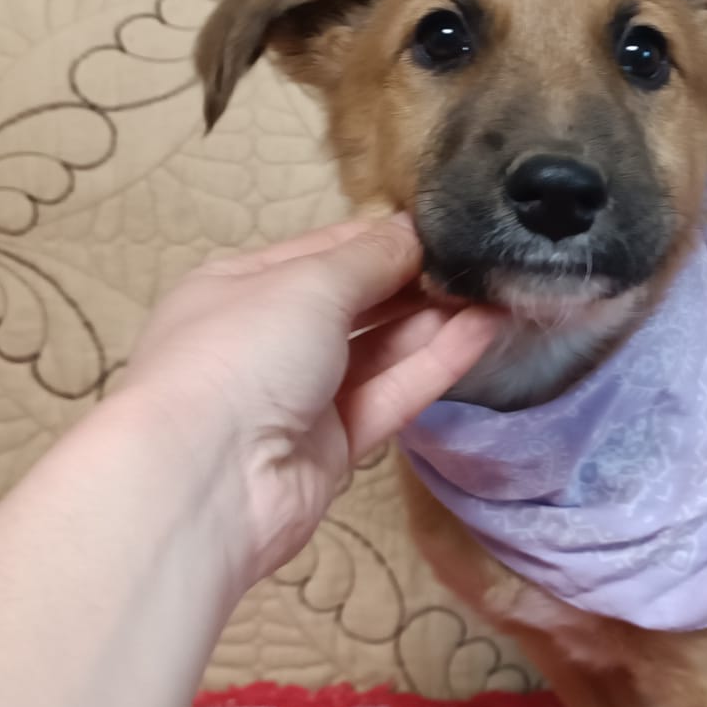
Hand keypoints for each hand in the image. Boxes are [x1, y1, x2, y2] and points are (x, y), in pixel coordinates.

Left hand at [116, 215, 498, 586]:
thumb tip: (413, 234)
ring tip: (498, 288)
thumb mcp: (306, 285)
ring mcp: (301, 396)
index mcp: (241, 285)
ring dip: (435, 320)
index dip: (383, 238)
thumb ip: (370, 259)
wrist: (207, 481)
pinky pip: (391, 394)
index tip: (446, 224)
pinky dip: (434, 363)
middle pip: (356, 301)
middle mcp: (269, 338)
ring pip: (379, 350)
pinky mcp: (334, 446)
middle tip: (483, 259)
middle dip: (415, 280)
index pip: (324, 251)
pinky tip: (483, 330)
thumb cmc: (242, 354)